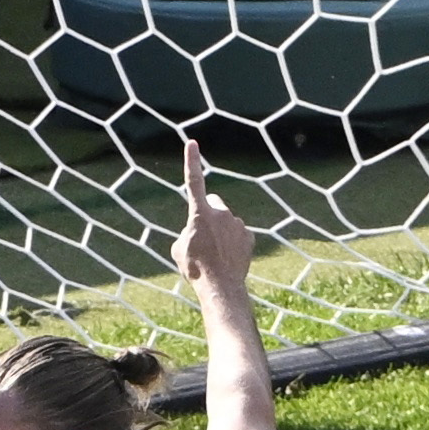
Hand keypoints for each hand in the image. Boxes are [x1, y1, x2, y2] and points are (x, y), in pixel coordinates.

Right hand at [173, 137, 256, 308]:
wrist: (220, 286)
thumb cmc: (194, 267)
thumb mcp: (179, 247)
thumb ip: (187, 231)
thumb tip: (196, 230)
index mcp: (199, 213)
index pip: (194, 181)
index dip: (191, 162)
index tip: (192, 143)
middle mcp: (221, 213)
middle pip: (213, 203)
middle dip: (209, 212)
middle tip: (204, 235)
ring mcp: (237, 223)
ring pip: (226, 220)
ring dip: (220, 230)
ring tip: (215, 252)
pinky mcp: (249, 235)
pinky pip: (238, 232)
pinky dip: (233, 240)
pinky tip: (229, 256)